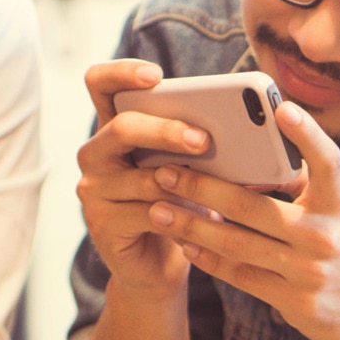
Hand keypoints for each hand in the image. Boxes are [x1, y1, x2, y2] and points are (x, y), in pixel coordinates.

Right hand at [71, 59, 228, 299]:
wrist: (159, 266)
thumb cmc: (179, 206)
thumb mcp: (188, 168)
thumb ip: (197, 142)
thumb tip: (245, 128)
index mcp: (114, 129)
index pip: (100, 84)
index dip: (122, 72)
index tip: (157, 75)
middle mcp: (95, 154)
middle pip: (121, 126)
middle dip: (166, 129)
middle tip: (205, 140)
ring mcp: (93, 189)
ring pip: (139, 176)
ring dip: (182, 181)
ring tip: (216, 188)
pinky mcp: (102, 223)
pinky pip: (145, 212)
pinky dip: (178, 215)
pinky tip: (202, 219)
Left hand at [146, 103, 339, 339]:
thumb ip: (312, 186)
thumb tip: (265, 150)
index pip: (327, 161)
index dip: (306, 133)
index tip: (280, 106)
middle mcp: (325, 235)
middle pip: (253, 206)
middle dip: (203, 188)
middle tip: (165, 171)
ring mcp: (308, 272)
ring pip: (237, 244)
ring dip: (192, 226)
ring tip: (158, 209)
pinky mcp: (295, 302)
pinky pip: (242, 277)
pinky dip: (211, 260)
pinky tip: (187, 244)